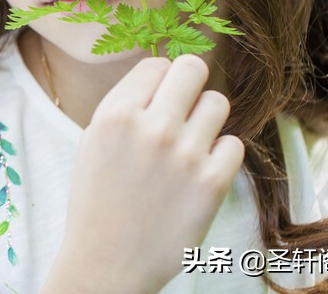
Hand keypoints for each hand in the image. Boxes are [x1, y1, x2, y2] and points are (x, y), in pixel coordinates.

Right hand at [43, 55, 243, 292]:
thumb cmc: (98, 199)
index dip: (160, 81)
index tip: (157, 100)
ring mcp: (184, 154)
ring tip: (189, 144)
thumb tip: (163, 72)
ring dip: (205, 119)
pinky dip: (220, 154)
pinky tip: (199, 170)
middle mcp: (150, 127)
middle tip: (183, 109)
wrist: (107, 262)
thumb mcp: (93, 140)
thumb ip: (125, 103)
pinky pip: (234, 143)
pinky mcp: (212, 183)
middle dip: (189, 84)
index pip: (157, 64)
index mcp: (115, 114)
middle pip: (193, 69)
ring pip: (217, 102)